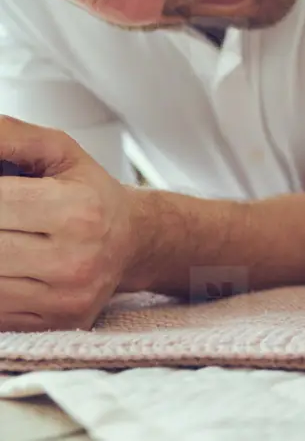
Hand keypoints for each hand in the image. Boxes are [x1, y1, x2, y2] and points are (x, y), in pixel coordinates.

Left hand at [0, 115, 138, 331]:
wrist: (135, 240)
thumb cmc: (90, 192)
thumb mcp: (59, 151)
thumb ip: (9, 136)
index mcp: (77, 210)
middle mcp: (76, 260)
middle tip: (2, 219)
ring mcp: (66, 298)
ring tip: (6, 235)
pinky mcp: (58, 323)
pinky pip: (0, 312)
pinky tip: (8, 264)